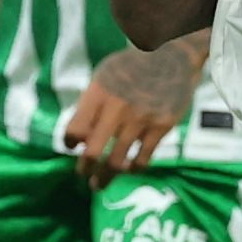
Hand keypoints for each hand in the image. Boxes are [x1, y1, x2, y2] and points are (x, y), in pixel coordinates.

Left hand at [62, 41, 199, 180]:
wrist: (172, 56)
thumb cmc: (132, 67)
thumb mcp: (104, 76)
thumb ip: (90, 104)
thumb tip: (78, 137)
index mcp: (98, 93)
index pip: (75, 129)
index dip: (70, 142)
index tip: (73, 148)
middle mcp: (117, 109)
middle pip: (92, 152)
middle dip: (85, 170)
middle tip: (84, 176)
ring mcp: (140, 120)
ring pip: (116, 162)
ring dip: (104, 178)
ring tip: (100, 185)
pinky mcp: (161, 127)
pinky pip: (142, 159)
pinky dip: (133, 170)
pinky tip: (129, 170)